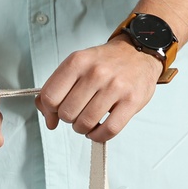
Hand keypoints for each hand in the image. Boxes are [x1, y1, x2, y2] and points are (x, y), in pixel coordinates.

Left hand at [36, 36, 162, 142]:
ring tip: (87, 121)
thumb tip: (49, 120)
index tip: (55, 112)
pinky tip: (97, 130)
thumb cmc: (104, 63)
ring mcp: (115, 87)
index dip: (50, 110)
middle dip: (68, 119)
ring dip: (82, 128)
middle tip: (76, 113)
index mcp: (78, 61)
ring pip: (86, 123)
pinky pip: (109, 130)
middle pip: (67, 113)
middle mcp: (96, 73)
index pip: (50, 97)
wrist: (138, 52)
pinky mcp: (131, 101)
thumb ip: (56, 89)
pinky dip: (98, 136)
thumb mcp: (76, 65)